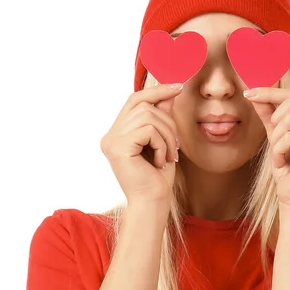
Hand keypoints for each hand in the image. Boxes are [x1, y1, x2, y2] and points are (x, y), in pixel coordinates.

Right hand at [100, 83, 181, 206]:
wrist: (153, 203)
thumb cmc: (158, 177)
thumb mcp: (163, 140)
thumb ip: (162, 116)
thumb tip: (170, 90)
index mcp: (118, 133)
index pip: (135, 100)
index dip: (156, 91)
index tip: (179, 87)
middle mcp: (110, 135)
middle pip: (143, 104)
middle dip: (167, 121)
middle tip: (176, 146)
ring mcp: (111, 141)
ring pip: (148, 116)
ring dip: (167, 135)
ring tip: (169, 155)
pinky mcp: (118, 148)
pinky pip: (148, 130)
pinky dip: (161, 144)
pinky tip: (160, 161)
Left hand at [245, 87, 289, 209]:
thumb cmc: (288, 171)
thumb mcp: (275, 137)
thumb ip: (268, 115)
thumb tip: (253, 92)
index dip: (271, 92)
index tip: (248, 93)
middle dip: (275, 119)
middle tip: (275, 142)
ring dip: (276, 140)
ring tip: (280, 156)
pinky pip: (289, 138)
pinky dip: (278, 151)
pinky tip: (283, 163)